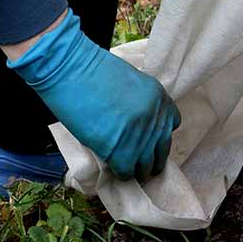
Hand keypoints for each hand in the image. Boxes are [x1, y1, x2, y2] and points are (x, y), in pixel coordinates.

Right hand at [7, 10, 178, 179]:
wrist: (70, 69)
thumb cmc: (91, 70)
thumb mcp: (130, 81)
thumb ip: (140, 102)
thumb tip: (137, 123)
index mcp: (159, 97)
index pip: (172, 124)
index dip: (158, 134)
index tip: (148, 139)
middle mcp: (155, 118)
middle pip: (162, 150)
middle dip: (151, 158)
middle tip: (139, 162)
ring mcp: (140, 136)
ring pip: (145, 166)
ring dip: (136, 169)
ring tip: (127, 169)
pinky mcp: (121, 151)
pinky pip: (126, 171)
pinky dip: (120, 172)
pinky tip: (112, 166)